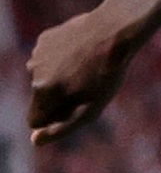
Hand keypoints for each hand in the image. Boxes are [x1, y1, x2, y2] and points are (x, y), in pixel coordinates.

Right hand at [26, 7, 142, 144]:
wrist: (114, 32)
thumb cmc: (107, 74)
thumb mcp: (91, 109)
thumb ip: (62, 128)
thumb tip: (35, 140)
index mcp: (43, 92)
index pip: (34, 120)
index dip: (54, 120)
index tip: (74, 109)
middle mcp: (34, 73)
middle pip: (41, 99)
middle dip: (57, 99)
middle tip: (86, 85)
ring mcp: (37, 54)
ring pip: (44, 77)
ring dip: (60, 77)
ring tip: (86, 67)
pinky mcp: (44, 40)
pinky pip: (49, 58)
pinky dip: (61, 58)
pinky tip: (82, 52)